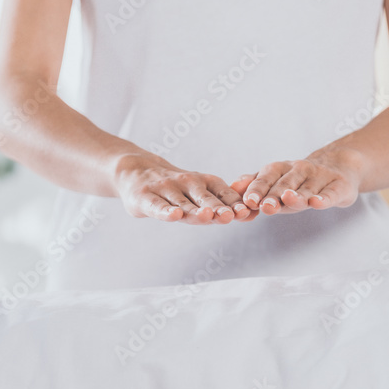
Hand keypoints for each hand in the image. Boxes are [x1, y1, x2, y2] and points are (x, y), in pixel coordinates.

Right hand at [114, 154, 252, 223]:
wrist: (135, 172)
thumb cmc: (175, 189)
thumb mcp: (199, 192)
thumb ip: (223, 204)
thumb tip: (253, 215)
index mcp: (204, 182)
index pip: (223, 194)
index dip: (235, 204)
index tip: (248, 212)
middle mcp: (187, 183)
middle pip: (206, 199)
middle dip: (219, 208)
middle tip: (231, 217)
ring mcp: (166, 190)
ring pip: (183, 204)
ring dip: (195, 210)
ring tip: (208, 216)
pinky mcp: (146, 197)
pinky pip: (157, 206)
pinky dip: (166, 211)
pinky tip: (175, 216)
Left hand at [240, 148, 365, 215]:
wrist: (340, 168)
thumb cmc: (299, 181)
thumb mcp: (277, 181)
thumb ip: (255, 183)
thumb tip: (232, 186)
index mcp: (281, 169)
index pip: (266, 178)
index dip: (257, 189)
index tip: (248, 201)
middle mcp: (299, 170)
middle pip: (285, 184)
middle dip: (274, 195)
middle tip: (265, 206)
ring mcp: (320, 177)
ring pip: (306, 189)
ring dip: (297, 195)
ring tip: (288, 200)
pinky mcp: (339, 186)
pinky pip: (330, 193)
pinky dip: (324, 198)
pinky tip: (317, 203)